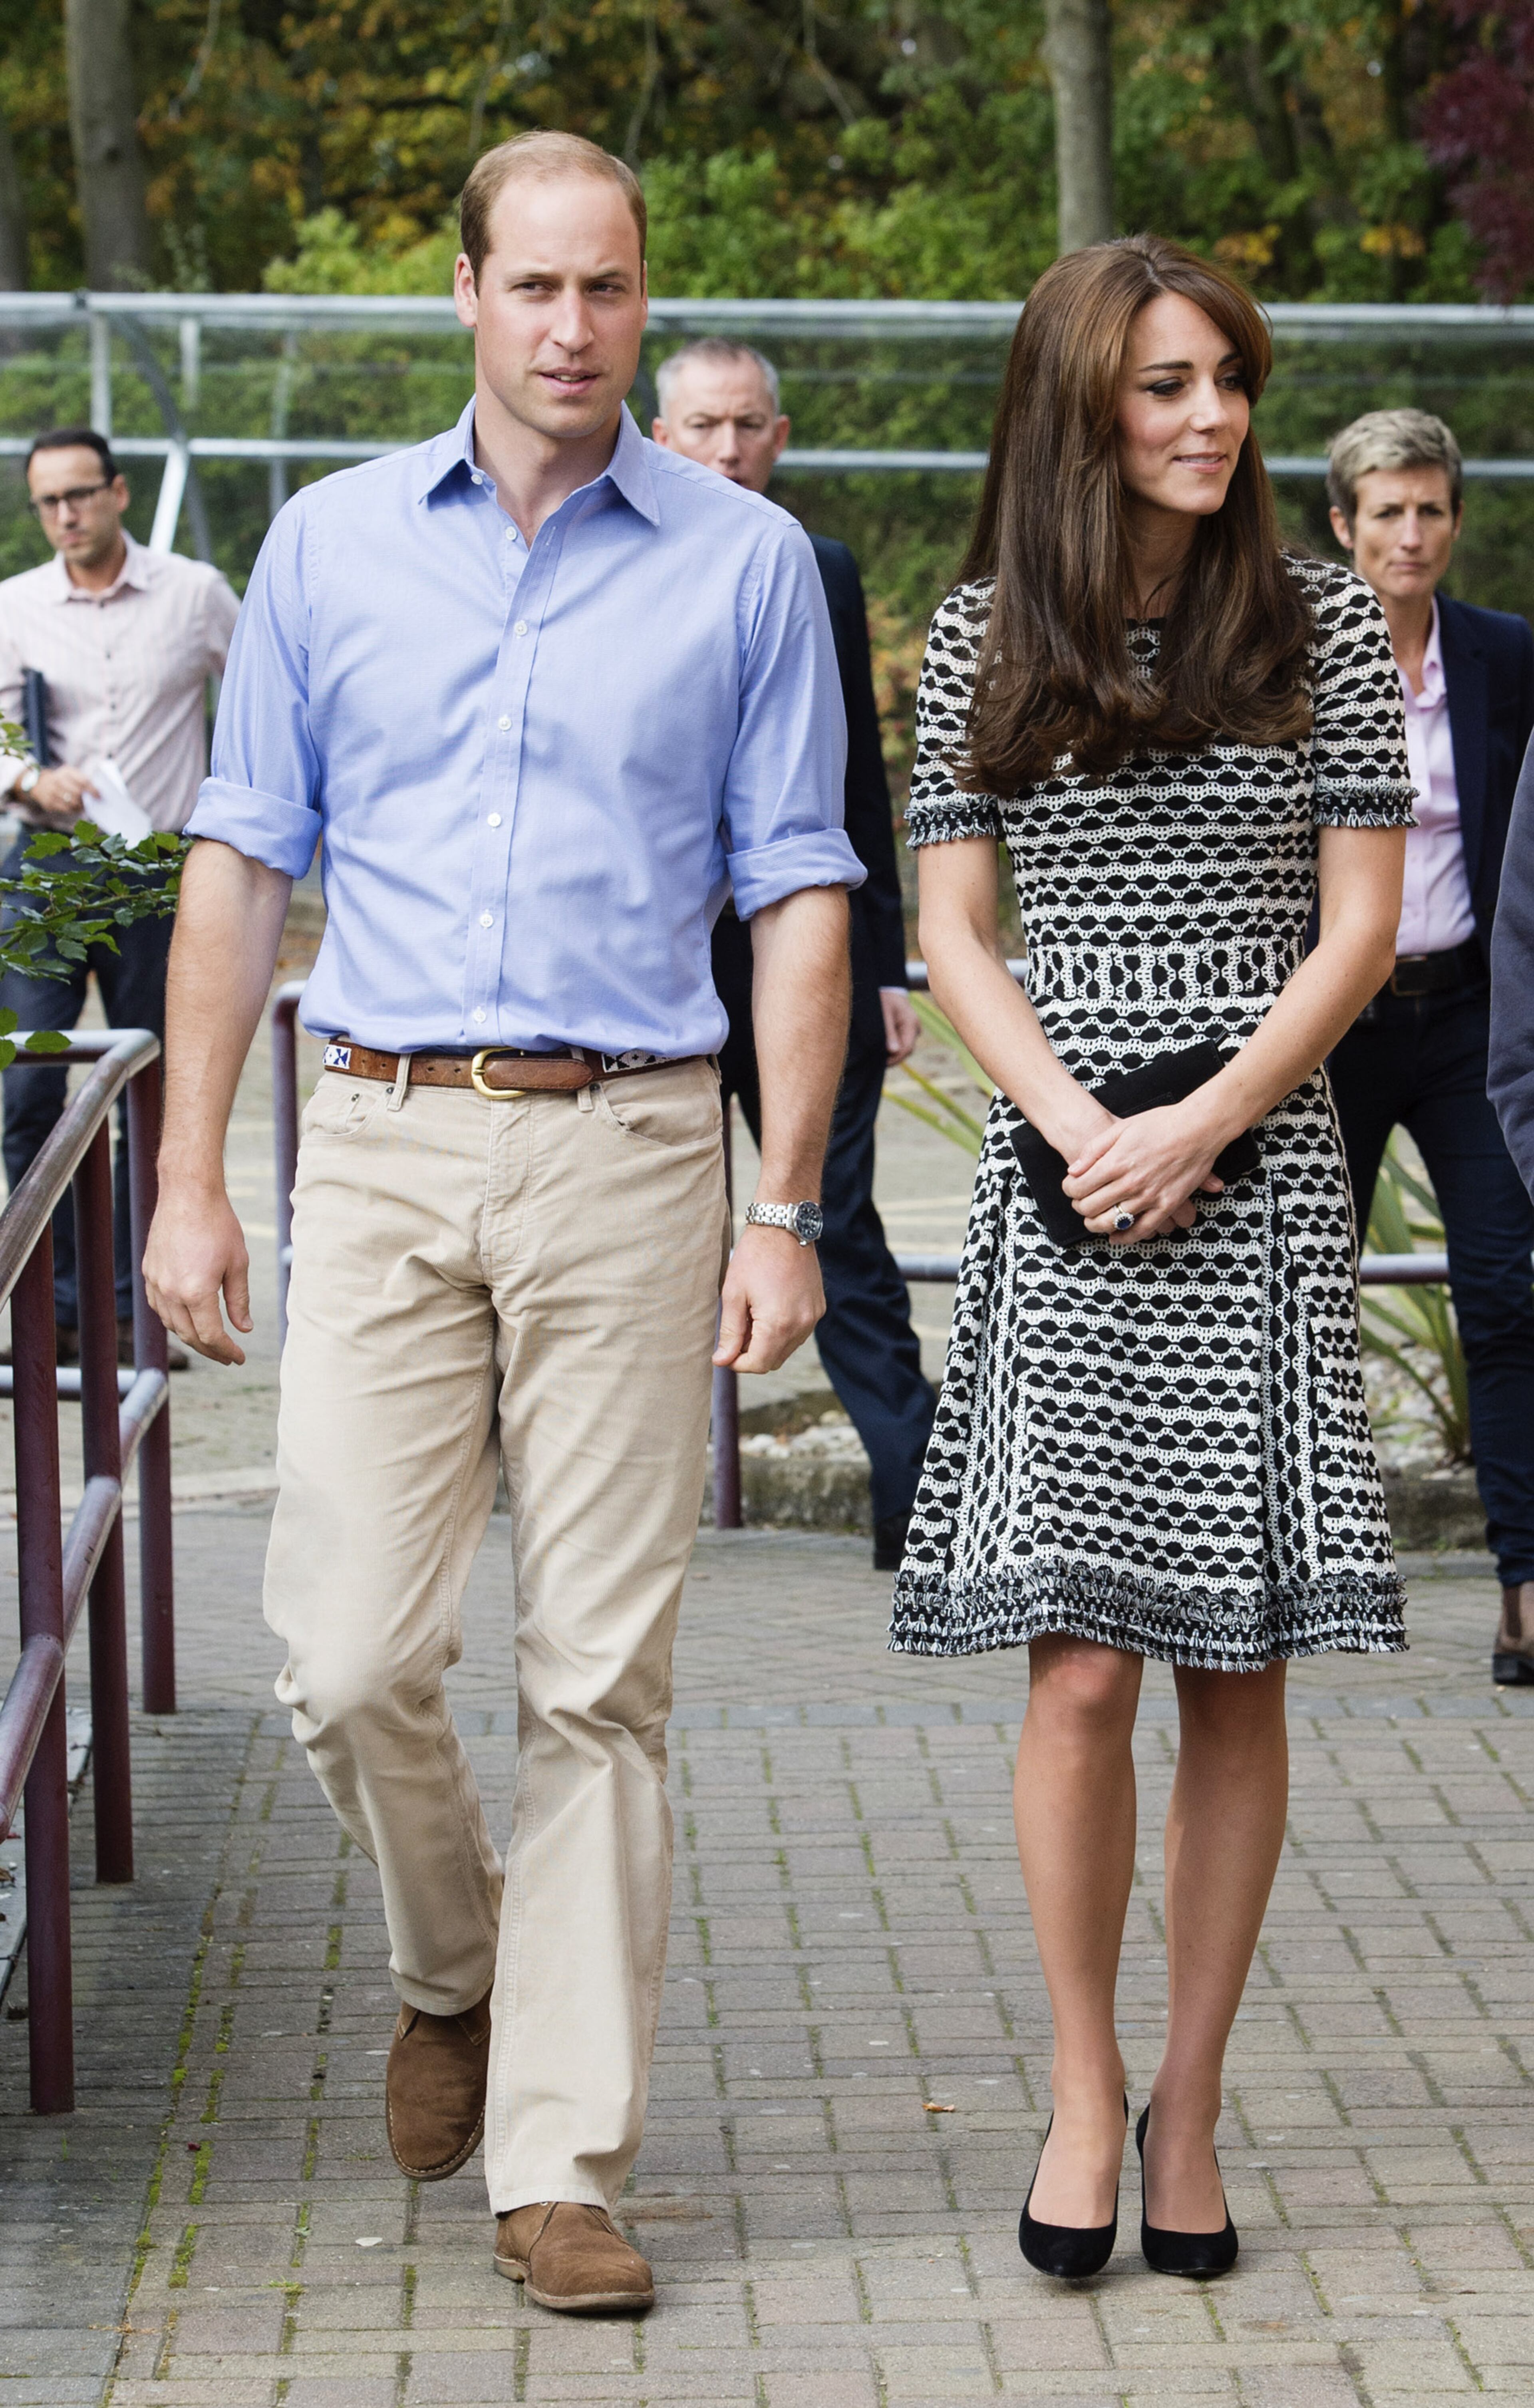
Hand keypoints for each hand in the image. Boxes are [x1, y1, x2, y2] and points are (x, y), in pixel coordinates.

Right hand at [11, 764, 98, 826]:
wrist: (38, 784)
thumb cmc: (61, 780)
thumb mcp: (69, 774)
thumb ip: (82, 780)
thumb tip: (97, 793)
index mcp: (66, 772)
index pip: (83, 781)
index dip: (92, 790)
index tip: (99, 796)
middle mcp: (57, 780)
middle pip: (78, 793)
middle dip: (86, 799)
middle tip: (92, 802)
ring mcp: (52, 792)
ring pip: (72, 802)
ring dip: (81, 806)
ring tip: (84, 805)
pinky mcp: (49, 802)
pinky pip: (66, 809)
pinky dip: (73, 810)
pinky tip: (76, 808)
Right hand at [143, 1182, 252, 1364]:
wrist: (188, 1194)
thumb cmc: (218, 1225)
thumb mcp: (238, 1264)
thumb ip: (239, 1300)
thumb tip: (244, 1328)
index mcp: (195, 1292)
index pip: (210, 1336)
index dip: (226, 1351)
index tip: (239, 1358)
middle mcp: (171, 1292)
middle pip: (189, 1335)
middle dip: (210, 1350)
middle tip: (227, 1356)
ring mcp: (156, 1282)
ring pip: (171, 1324)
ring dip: (190, 1336)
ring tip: (210, 1340)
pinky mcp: (149, 1272)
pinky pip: (158, 1306)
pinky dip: (173, 1319)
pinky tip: (187, 1319)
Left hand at [713, 1222, 824, 1373]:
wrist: (784, 1228)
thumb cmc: (754, 1257)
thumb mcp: (733, 1294)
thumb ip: (730, 1332)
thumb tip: (722, 1361)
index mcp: (778, 1324)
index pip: (758, 1364)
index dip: (738, 1363)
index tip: (725, 1351)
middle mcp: (801, 1326)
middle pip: (773, 1360)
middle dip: (752, 1354)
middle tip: (737, 1330)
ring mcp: (812, 1318)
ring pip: (787, 1349)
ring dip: (768, 1343)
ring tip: (753, 1315)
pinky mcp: (818, 1309)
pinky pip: (799, 1333)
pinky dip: (783, 1331)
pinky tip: (770, 1309)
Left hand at [880, 987, 919, 1066]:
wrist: (888, 988)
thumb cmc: (885, 998)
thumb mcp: (884, 1014)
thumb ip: (889, 1032)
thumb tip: (893, 1051)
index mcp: (911, 1023)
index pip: (906, 1048)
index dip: (895, 1058)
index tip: (882, 1063)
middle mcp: (915, 1027)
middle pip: (907, 1049)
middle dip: (893, 1056)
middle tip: (878, 1061)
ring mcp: (912, 1029)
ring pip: (904, 1047)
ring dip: (893, 1052)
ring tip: (879, 1055)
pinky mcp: (907, 1029)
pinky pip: (902, 1042)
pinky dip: (893, 1046)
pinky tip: (882, 1048)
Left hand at [1062, 1102, 1225, 1241]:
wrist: (1198, 1127)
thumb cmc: (1160, 1124)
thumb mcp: (1121, 1128)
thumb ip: (1094, 1149)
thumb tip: (1073, 1171)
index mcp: (1116, 1162)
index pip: (1078, 1187)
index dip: (1069, 1190)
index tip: (1071, 1188)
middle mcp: (1130, 1182)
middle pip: (1090, 1207)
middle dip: (1079, 1207)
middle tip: (1080, 1203)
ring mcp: (1149, 1196)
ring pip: (1111, 1223)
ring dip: (1095, 1224)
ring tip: (1093, 1219)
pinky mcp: (1167, 1205)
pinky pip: (1141, 1230)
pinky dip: (1125, 1237)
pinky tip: (1115, 1237)